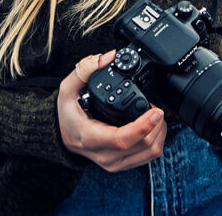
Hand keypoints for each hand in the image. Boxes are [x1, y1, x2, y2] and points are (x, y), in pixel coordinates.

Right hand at [57, 50, 166, 171]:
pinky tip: (151, 127)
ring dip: (159, 133)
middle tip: (156, 108)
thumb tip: (107, 56)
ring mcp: (114, 163)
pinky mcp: (122, 164)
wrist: (62, 136)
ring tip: (155, 117)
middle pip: (143, 146)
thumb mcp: (67, 89)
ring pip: (149, 153)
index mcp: (91, 137)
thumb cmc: (66, 114)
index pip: (122, 138)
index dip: (143, 126)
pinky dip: (156, 141)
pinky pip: (148, 157)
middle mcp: (104, 154)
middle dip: (156, 125)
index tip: (156, 111)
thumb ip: (85, 69)